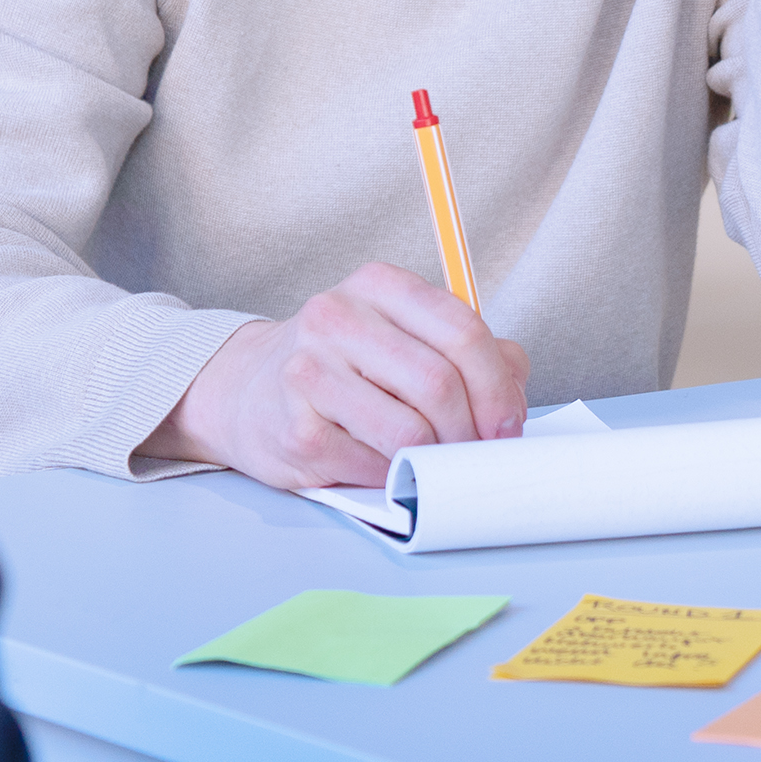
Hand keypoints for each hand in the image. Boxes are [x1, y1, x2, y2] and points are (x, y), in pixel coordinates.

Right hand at [140, 262, 531, 488]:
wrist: (245, 391)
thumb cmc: (341, 366)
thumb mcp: (401, 336)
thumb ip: (464, 350)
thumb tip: (514, 385)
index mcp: (377, 285)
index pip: (461, 330)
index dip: (498, 386)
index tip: (509, 424)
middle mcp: (337, 317)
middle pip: (439, 382)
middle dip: (472, 430)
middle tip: (477, 452)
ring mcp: (309, 372)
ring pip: (409, 429)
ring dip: (436, 458)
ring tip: (435, 461)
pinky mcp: (295, 429)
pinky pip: (373, 464)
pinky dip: (396, 476)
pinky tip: (389, 467)